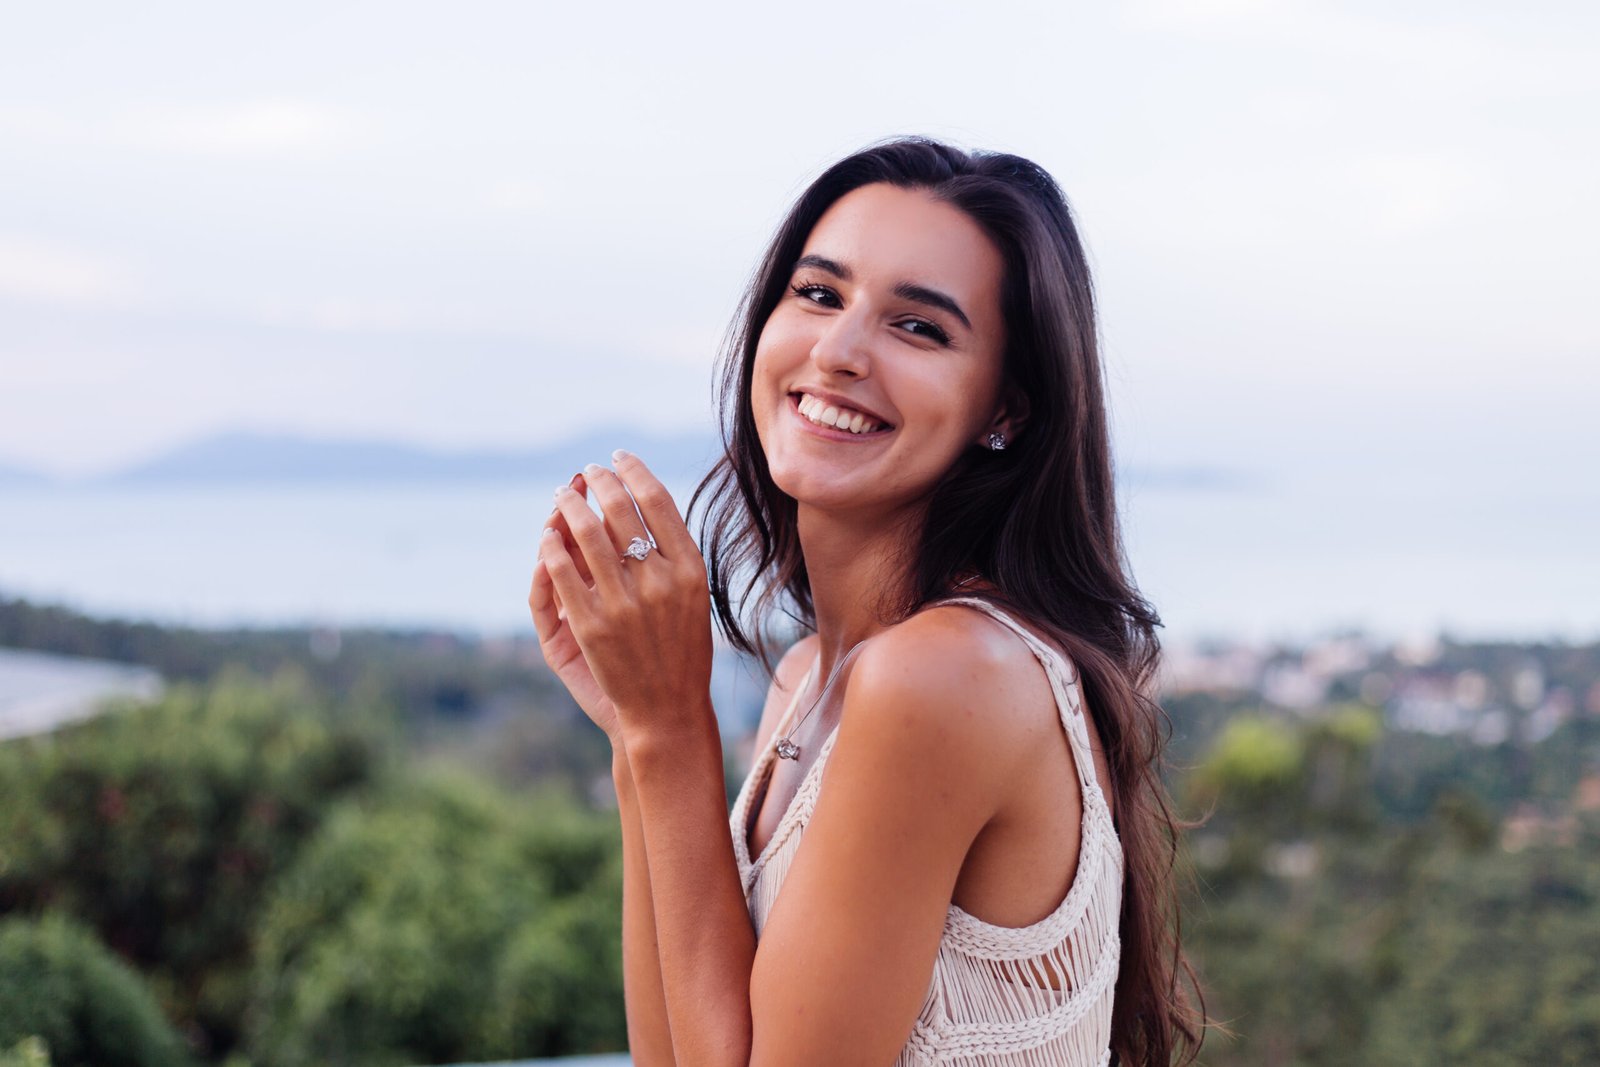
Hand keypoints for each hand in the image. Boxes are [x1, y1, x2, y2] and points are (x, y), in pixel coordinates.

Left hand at [529, 451, 714, 746]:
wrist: (667, 711)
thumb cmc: (680, 652)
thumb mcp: (691, 598)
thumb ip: (670, 554)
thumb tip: (635, 501)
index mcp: (689, 570)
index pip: (658, 501)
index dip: (634, 472)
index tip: (618, 458)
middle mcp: (659, 581)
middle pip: (620, 509)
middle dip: (598, 482)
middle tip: (586, 472)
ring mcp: (623, 603)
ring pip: (587, 533)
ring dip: (570, 506)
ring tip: (563, 495)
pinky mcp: (589, 626)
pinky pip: (562, 572)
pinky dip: (551, 547)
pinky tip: (547, 536)